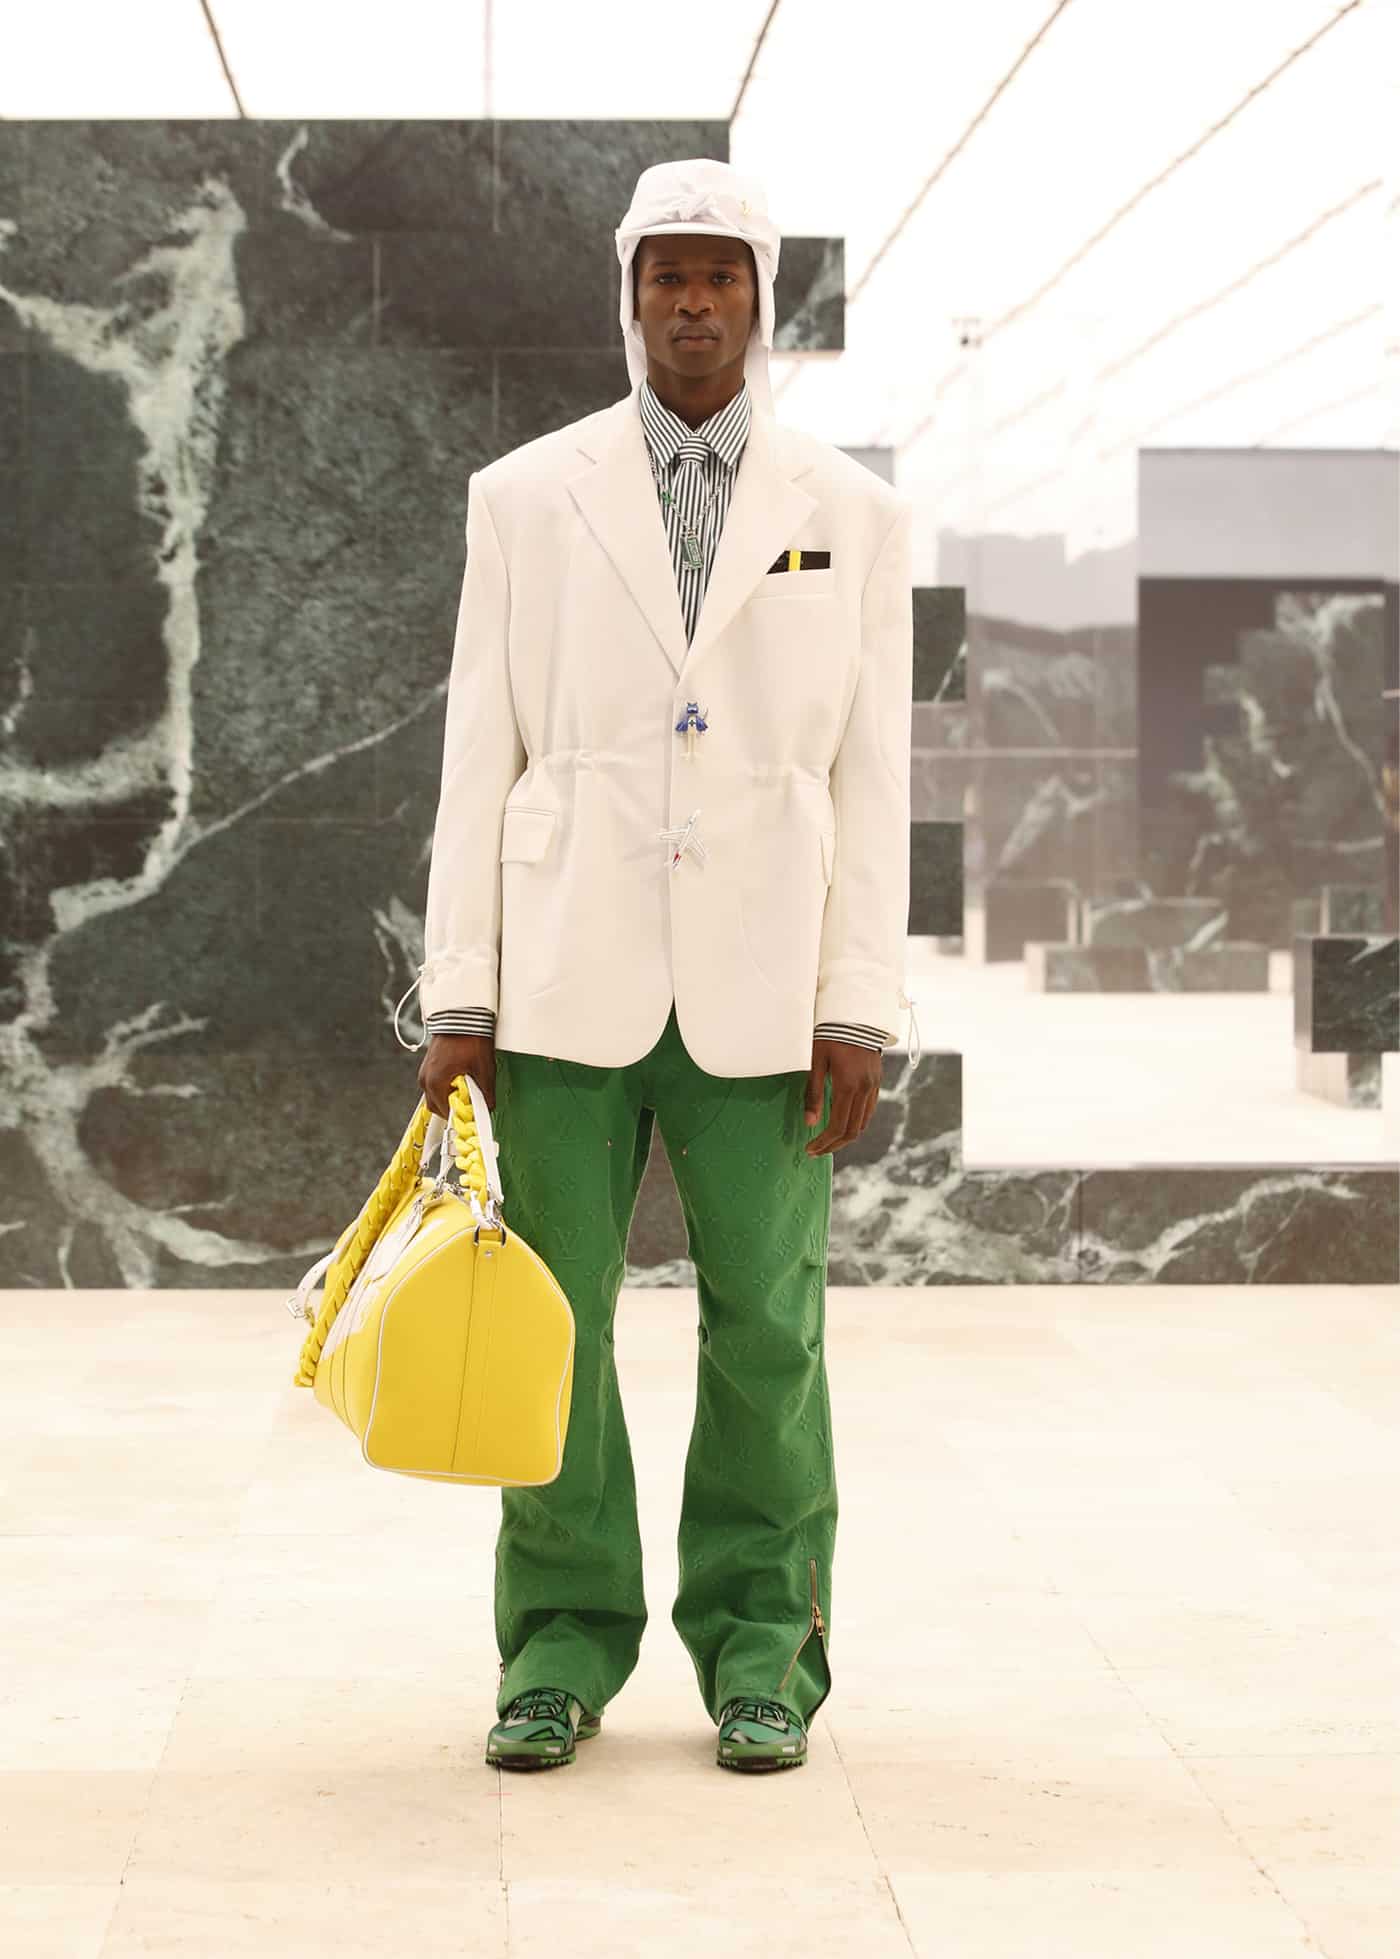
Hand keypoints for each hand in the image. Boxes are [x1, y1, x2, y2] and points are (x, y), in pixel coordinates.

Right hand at [418, 1032, 495, 1119]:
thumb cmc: (470, 1038)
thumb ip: (486, 1092)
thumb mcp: (483, 1068)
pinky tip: (461, 1080)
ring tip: (467, 1090)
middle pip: (437, 1106)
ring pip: (435, 1095)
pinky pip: (435, 1083)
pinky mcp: (429, 1064)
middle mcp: (426, 1079)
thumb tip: (489, 1106)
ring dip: (450, 1097)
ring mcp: (425, 1070)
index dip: (460, 1116)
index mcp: (436, 1082)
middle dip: (453, 1108)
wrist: (461, 1014)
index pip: (445, 1112)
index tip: (472, 1117)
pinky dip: (446, 1086)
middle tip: (471, 1104)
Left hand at [804, 1037, 880, 1155]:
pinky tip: (842, 1123)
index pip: (837, 1126)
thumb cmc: (830, 1035)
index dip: (823, 1142)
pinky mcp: (876, 1082)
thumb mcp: (816, 1062)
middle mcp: (864, 1090)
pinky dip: (855, 1122)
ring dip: (845, 1136)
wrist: (856, 1015)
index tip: (809, 1149)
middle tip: (816, 1151)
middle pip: (852, 1130)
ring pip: (863, 1123)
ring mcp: (873, 1086)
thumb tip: (809, 1122)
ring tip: (828, 1141)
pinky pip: (868, 1110)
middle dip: (833, 1145)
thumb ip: (813, 1093)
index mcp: (848, 1086)